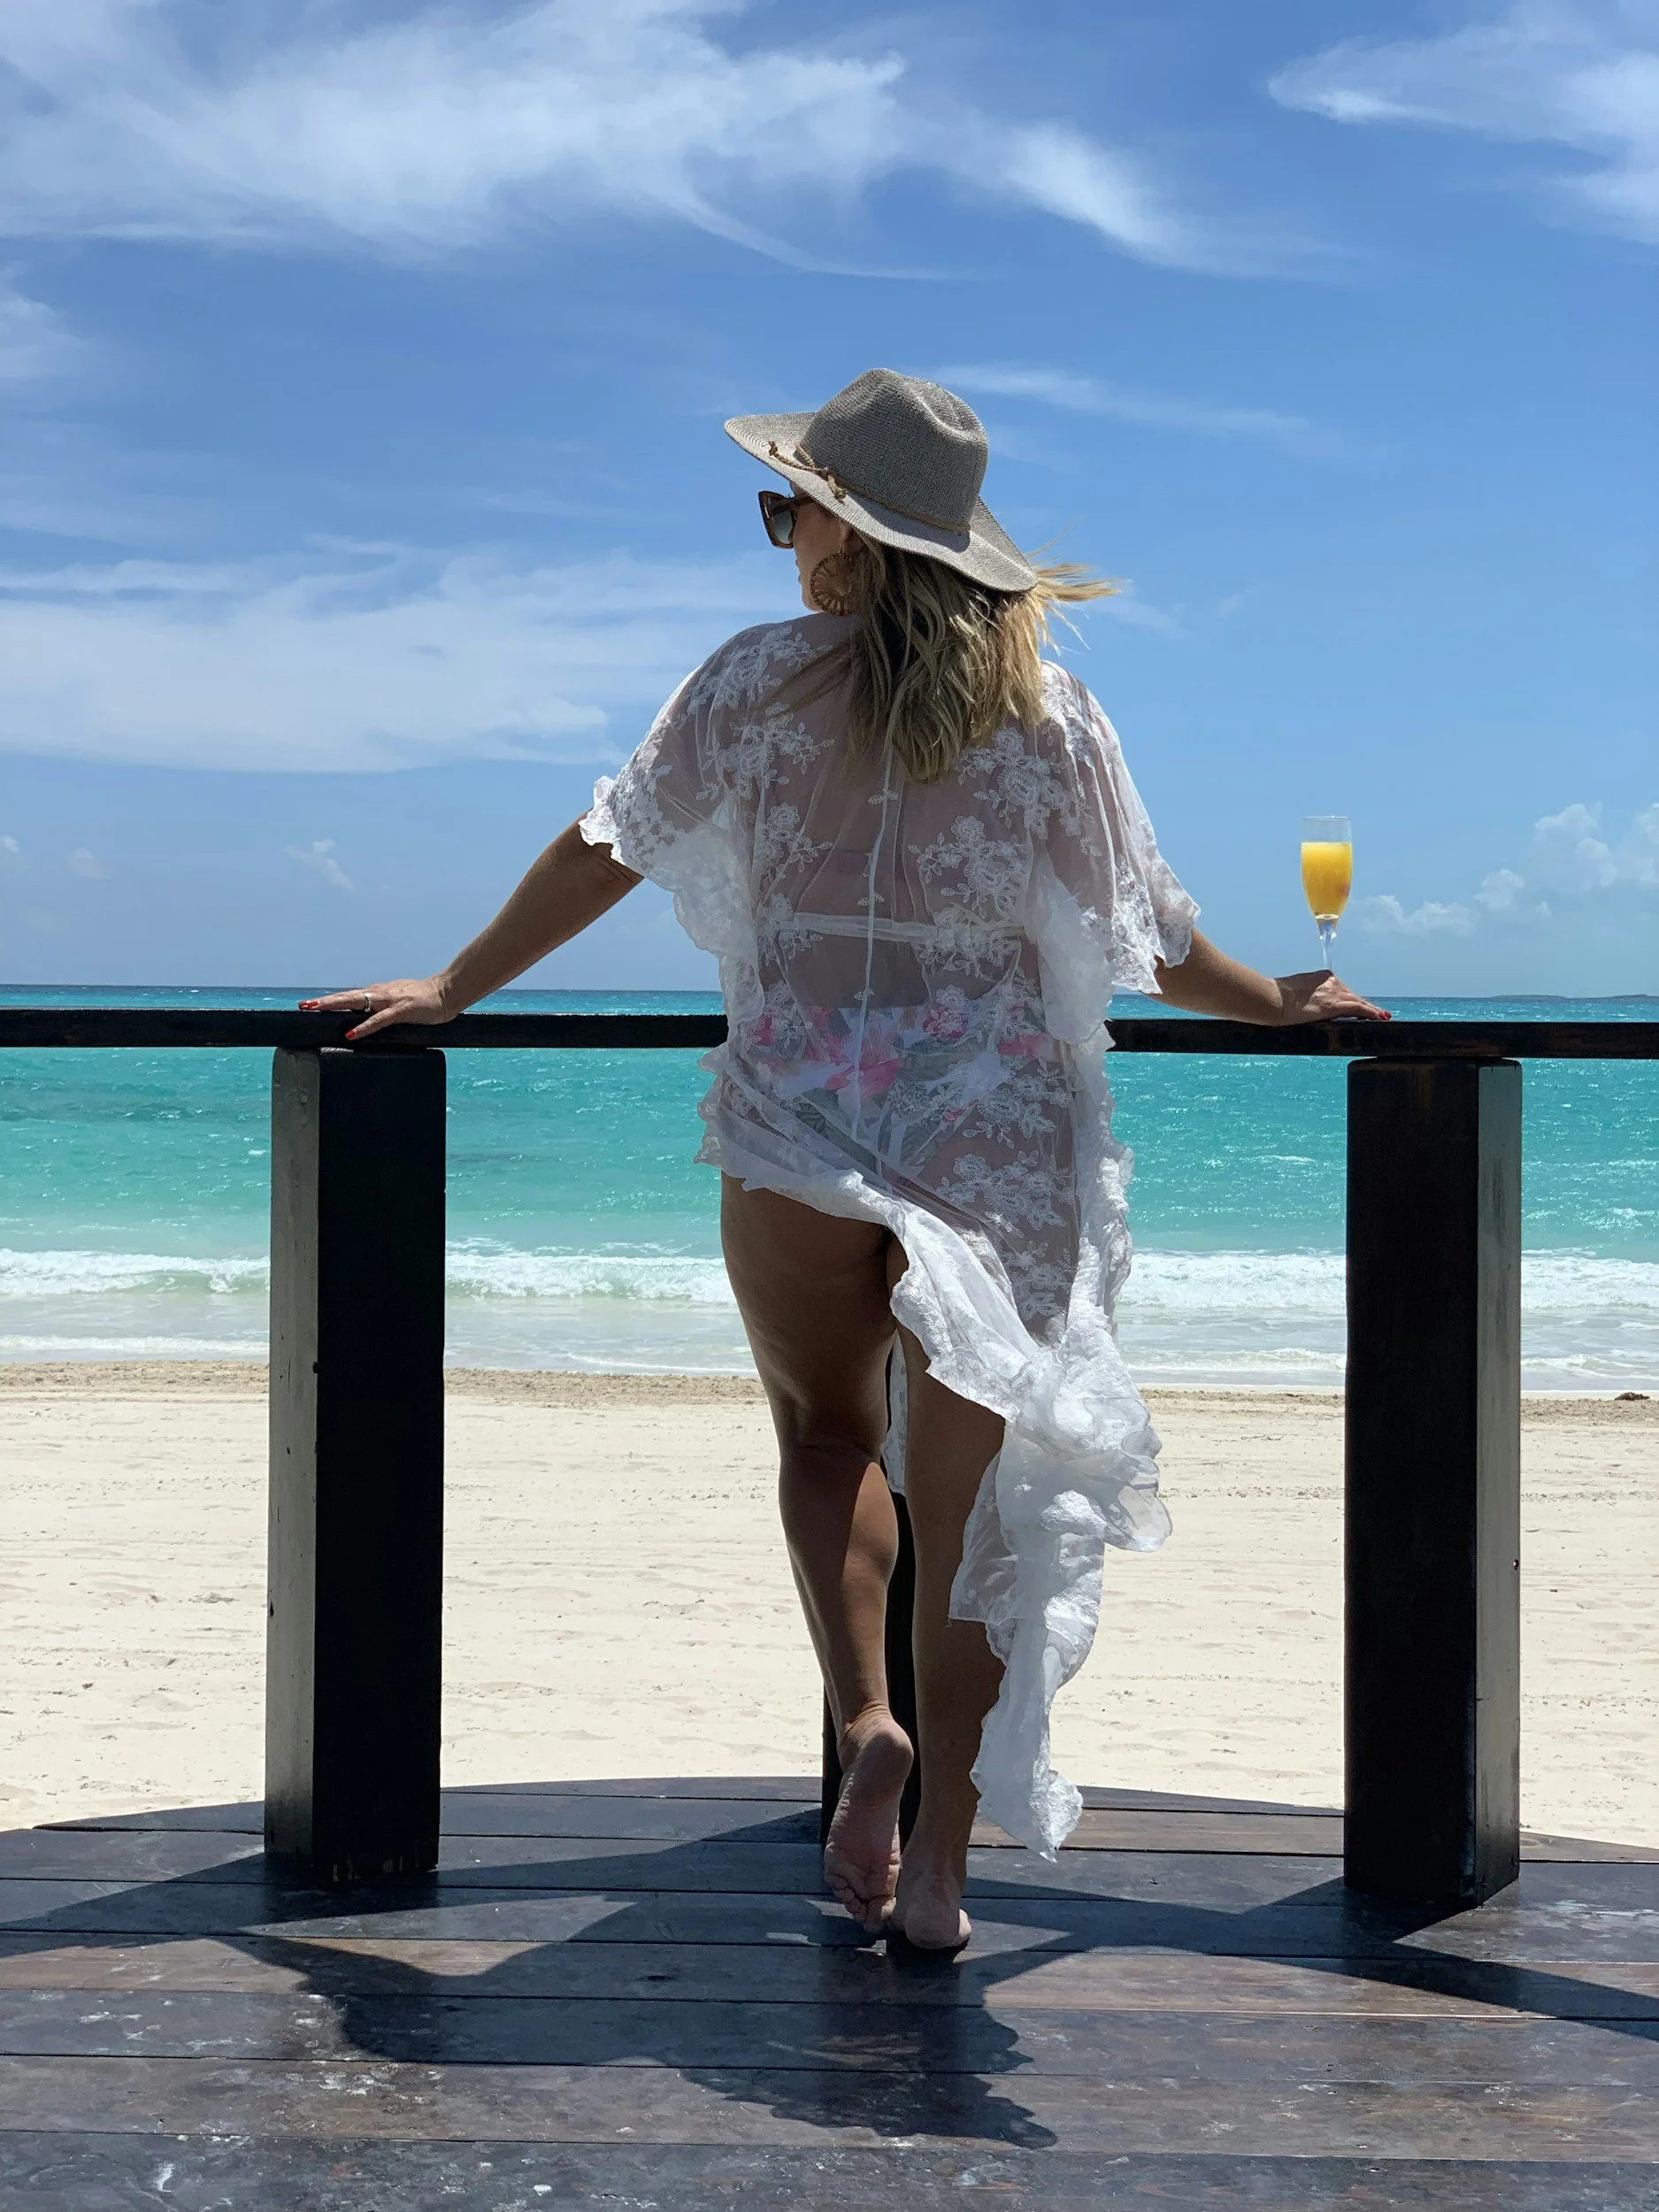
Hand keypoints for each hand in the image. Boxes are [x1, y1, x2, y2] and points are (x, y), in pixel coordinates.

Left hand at [299, 976, 453, 1040]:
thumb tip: (367, 1017)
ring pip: (357, 1002)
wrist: (447, 991)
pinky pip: (379, 1020)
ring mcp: (390, 1000)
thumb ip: (383, 1008)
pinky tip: (351, 1033)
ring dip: (335, 1005)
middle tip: (304, 1006)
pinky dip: (364, 1026)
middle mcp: (380, 993)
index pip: (349, 997)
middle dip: (324, 1002)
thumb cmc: (424, 999)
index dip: (329, 1001)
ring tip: (316, 1010)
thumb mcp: (398, 1001)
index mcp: (378, 993)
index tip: (310, 1005)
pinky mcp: (401, 1010)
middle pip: (346, 997)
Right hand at [1274, 970, 1390, 1024]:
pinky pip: (1359, 1009)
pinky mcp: (1334, 1006)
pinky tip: (1381, 1017)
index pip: (1341, 989)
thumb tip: (1303, 1003)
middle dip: (1364, 1005)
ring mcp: (1334, 993)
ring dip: (1371, 1010)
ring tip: (1382, 1016)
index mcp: (1321, 977)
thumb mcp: (1293, 991)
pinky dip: (1372, 1013)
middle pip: (1352, 996)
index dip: (1352, 999)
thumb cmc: (1276, 997)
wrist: (1273, 999)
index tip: (1359, 1005)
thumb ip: (1304, 994)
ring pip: (1359, 1002)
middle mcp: (1331, 982)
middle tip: (1377, 1013)